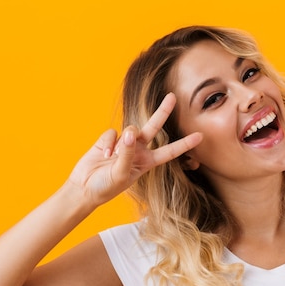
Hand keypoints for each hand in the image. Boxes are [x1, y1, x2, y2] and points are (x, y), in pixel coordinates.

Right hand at [66, 93, 201, 206]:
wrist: (84, 188)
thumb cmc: (106, 187)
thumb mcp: (121, 174)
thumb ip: (127, 154)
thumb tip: (130, 134)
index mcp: (147, 162)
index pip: (170, 151)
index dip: (185, 144)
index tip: (200, 136)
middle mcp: (138, 150)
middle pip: (154, 127)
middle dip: (163, 111)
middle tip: (172, 96)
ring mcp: (124, 144)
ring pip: (131, 129)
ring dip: (123, 140)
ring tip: (113, 156)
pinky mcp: (108, 139)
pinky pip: (112, 133)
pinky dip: (108, 142)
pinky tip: (103, 154)